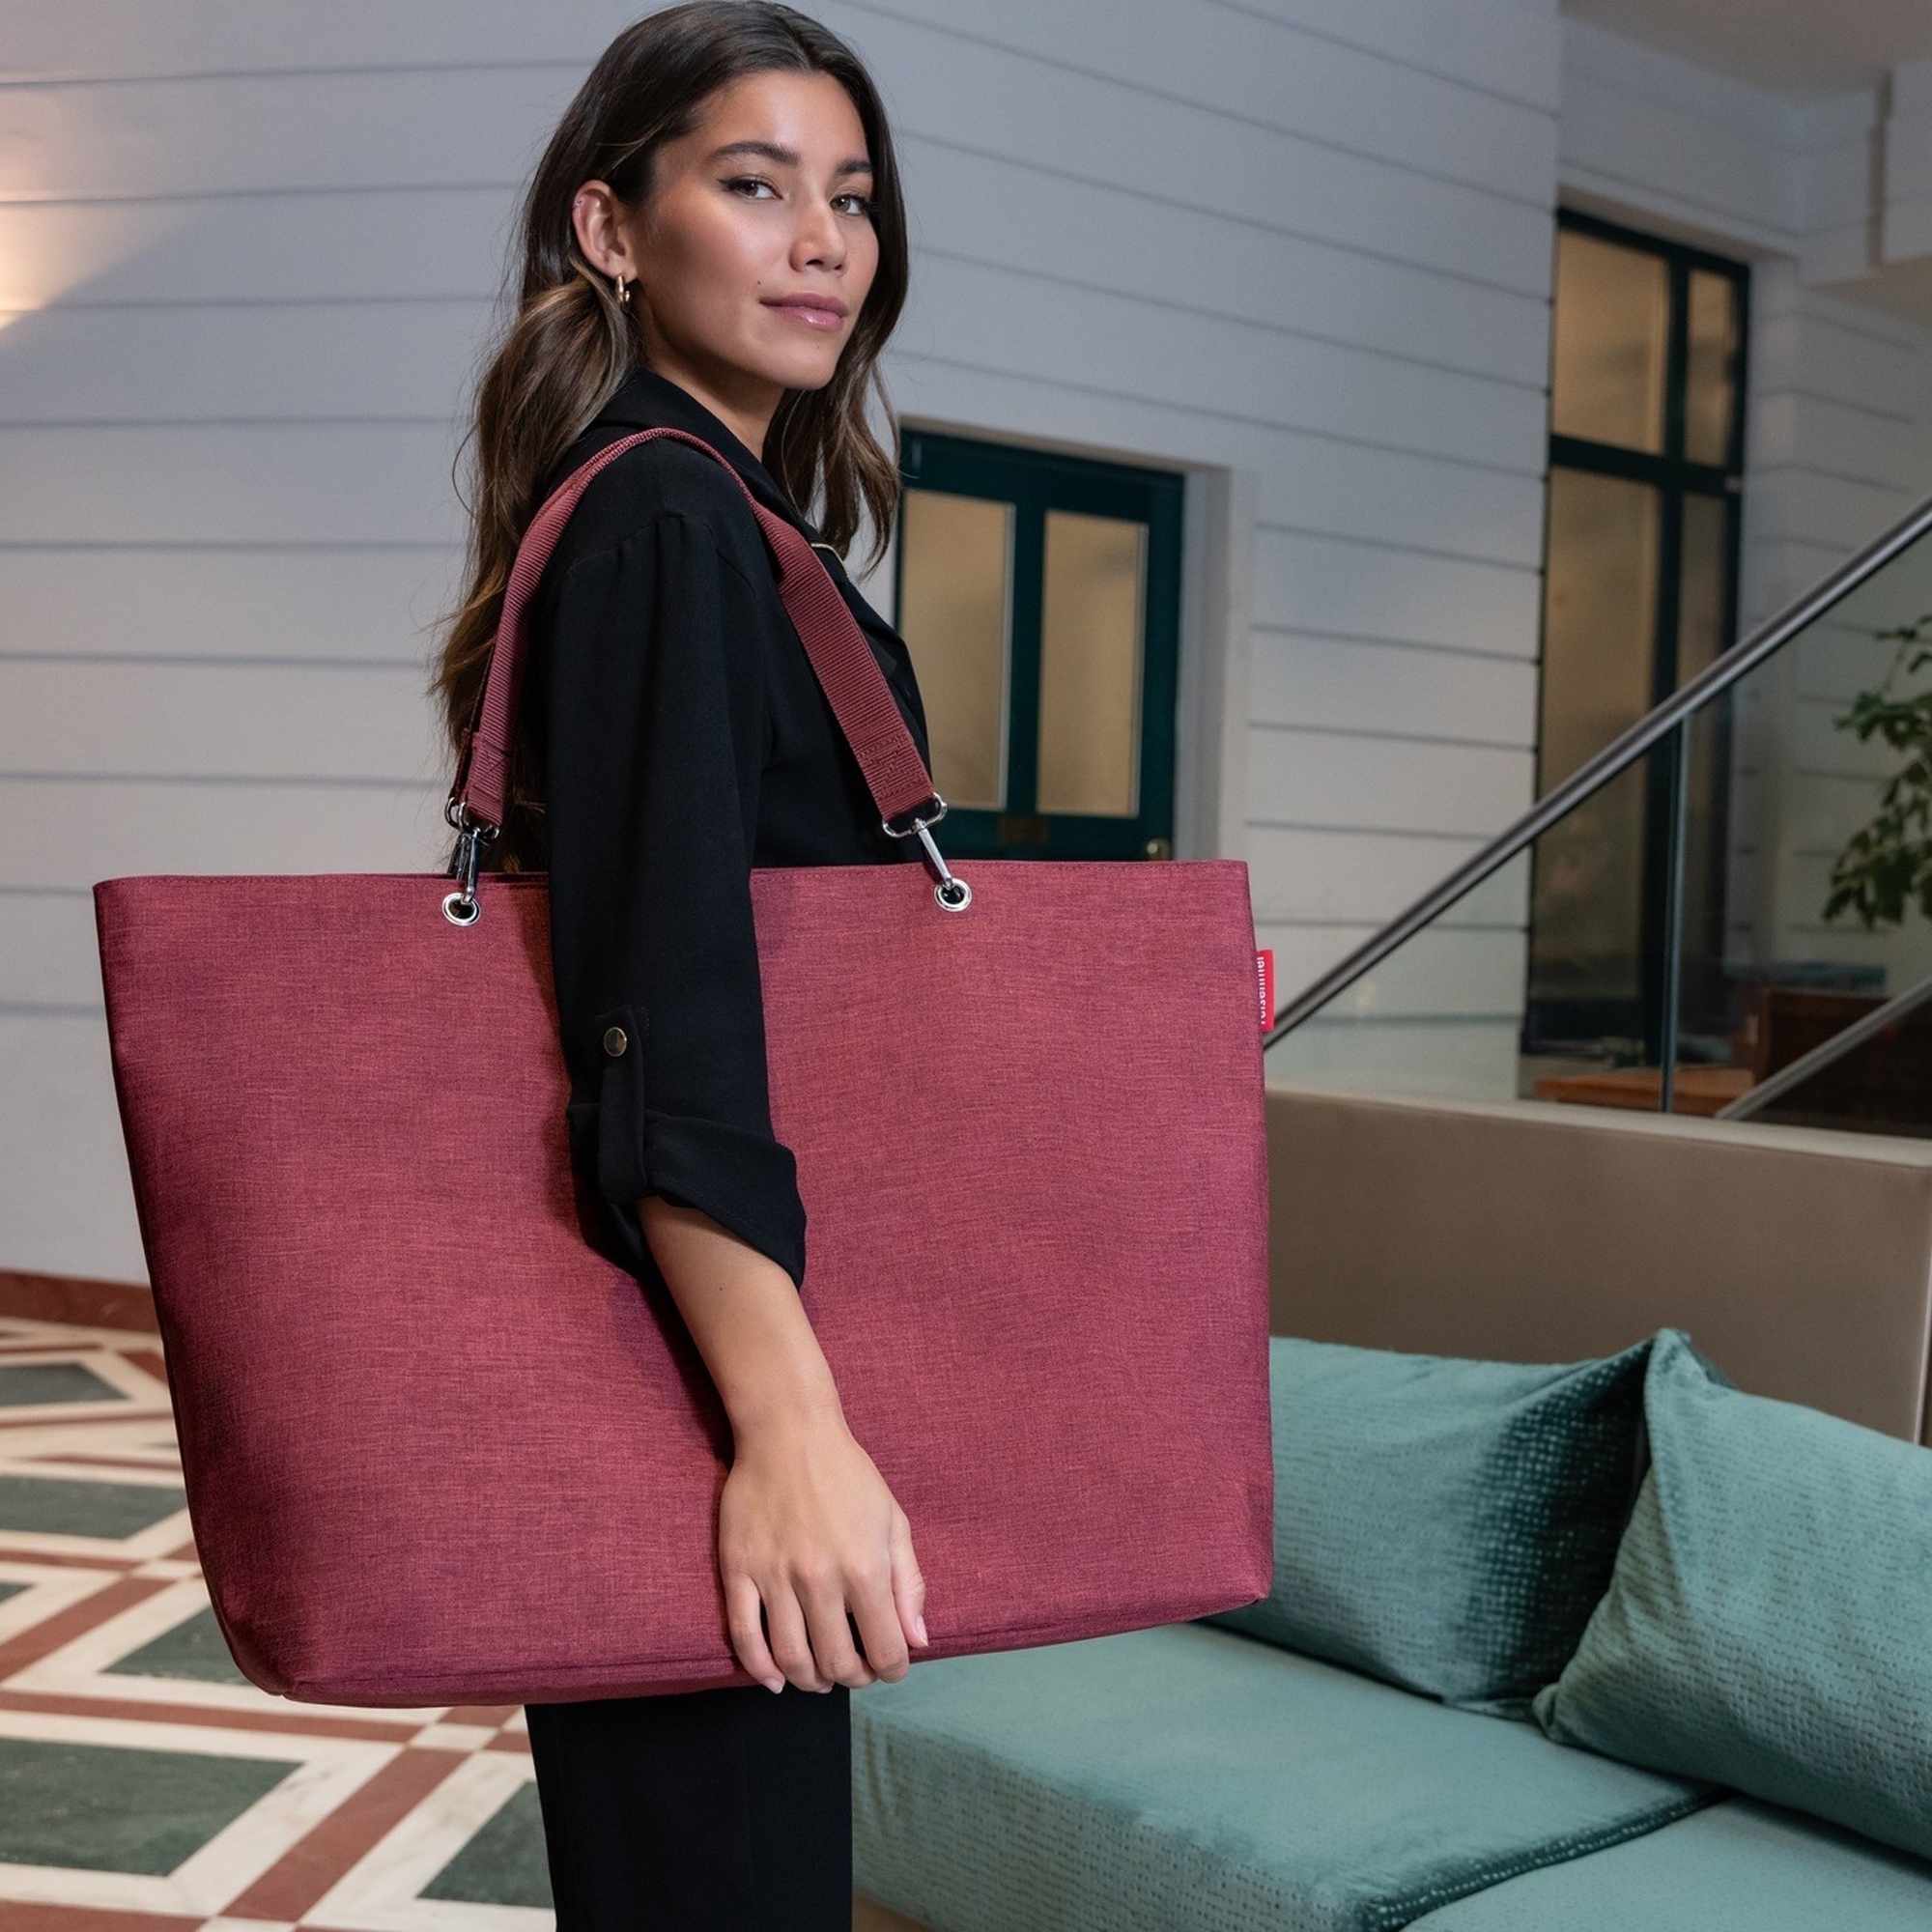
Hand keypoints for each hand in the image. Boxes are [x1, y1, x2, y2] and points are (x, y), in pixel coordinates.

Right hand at [718, 1400, 927, 1692]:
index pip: (886, 1650)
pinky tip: (776, 1679)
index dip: (893, 1670)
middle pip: (837, 1663)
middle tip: (855, 1669)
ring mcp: (775, 1577)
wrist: (789, 1432)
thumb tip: (917, 1641)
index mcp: (865, 1568)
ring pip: (791, 1658)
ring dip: (811, 1681)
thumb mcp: (894, 1521)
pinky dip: (760, 1669)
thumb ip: (910, 1584)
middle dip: (853, 1678)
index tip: (890, 1665)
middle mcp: (820, 1579)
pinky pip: (744, 1636)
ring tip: (820, 1677)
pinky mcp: (739, 1570)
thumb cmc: (849, 1475)